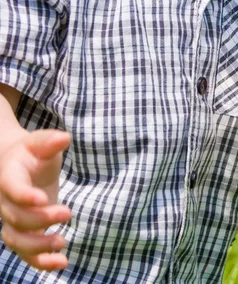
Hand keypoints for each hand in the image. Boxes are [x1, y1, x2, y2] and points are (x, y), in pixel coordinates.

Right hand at [0, 129, 70, 270]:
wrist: (20, 164)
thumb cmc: (33, 152)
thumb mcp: (41, 142)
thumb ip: (50, 141)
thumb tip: (65, 138)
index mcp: (9, 176)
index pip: (12, 189)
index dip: (25, 196)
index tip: (43, 198)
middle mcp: (6, 202)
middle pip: (17, 218)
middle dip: (41, 220)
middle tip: (67, 213)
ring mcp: (13, 220)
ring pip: (17, 241)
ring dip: (38, 247)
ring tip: (62, 242)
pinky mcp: (25, 232)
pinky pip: (26, 253)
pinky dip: (41, 262)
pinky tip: (61, 263)